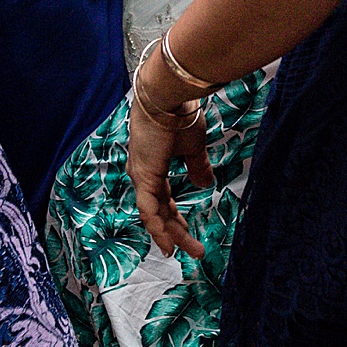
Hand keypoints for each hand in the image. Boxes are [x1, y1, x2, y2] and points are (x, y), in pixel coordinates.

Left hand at [126, 59, 213, 258]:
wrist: (169, 94)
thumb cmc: (181, 113)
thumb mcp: (193, 146)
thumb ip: (197, 167)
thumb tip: (205, 184)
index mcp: (152, 167)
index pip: (163, 200)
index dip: (174, 219)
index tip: (187, 235)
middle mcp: (143, 174)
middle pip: (159, 211)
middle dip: (176, 232)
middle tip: (193, 250)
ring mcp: (141, 175)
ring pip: (154, 214)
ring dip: (170, 234)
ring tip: (185, 252)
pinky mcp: (143, 175)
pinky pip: (149, 209)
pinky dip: (157, 228)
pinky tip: (168, 244)